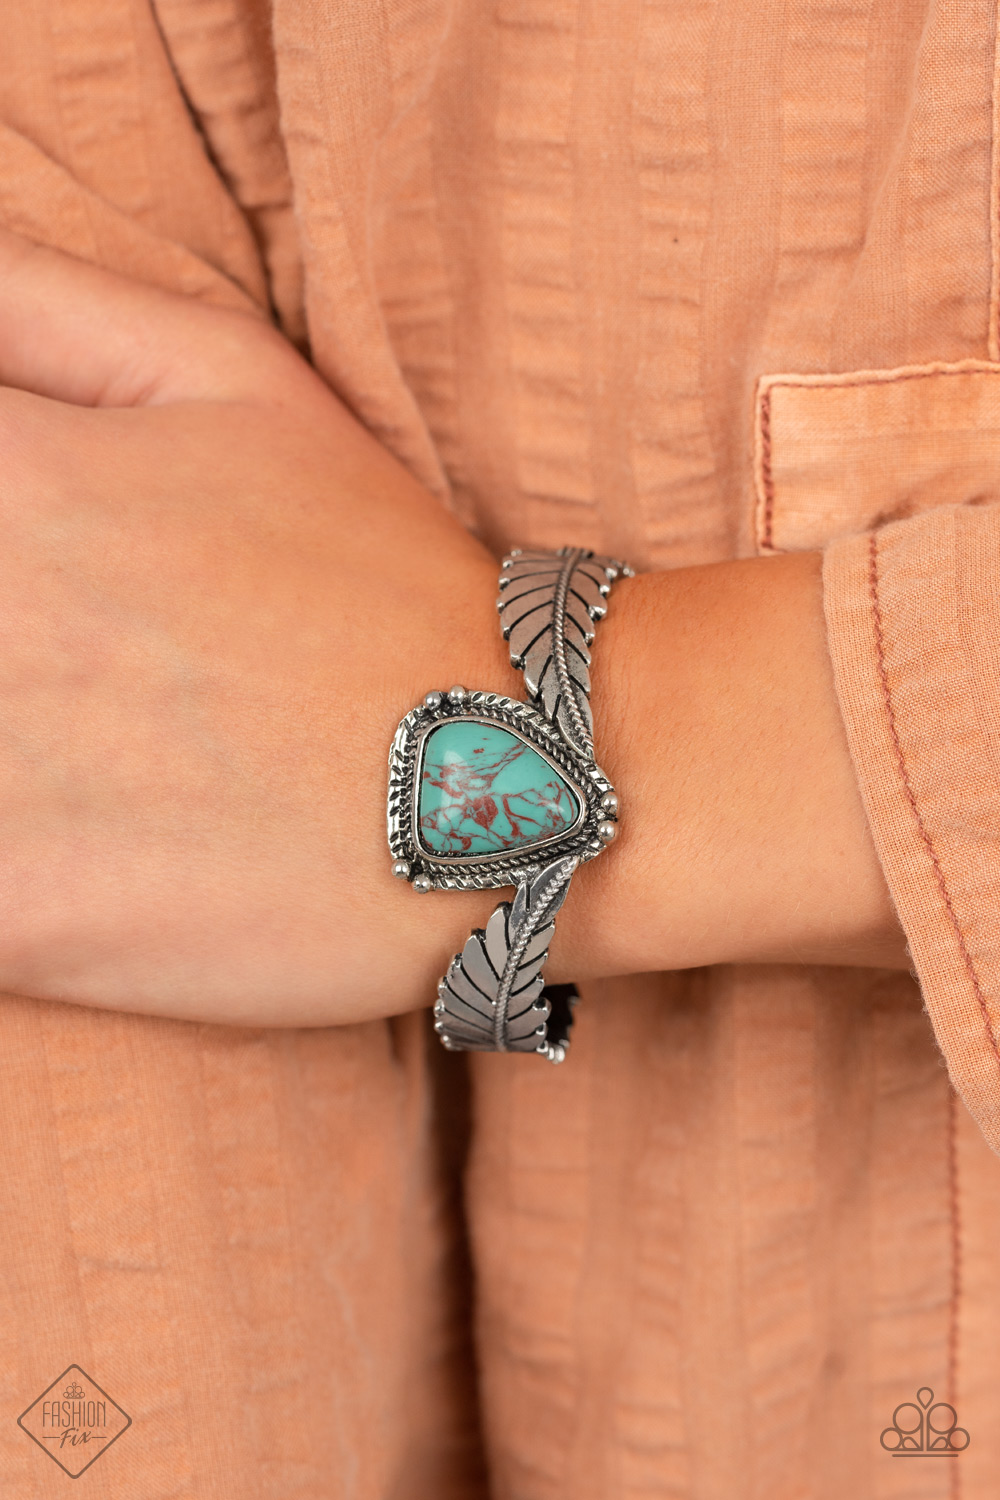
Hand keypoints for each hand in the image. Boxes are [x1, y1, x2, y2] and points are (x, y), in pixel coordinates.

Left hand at [0, 230, 905, 1030]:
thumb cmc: (378, 582)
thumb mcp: (235, 379)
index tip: (37, 563)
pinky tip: (75, 835)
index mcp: (4, 479)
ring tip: (83, 739)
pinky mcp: (13, 919)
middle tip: (70, 663)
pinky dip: (2, 867)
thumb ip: (42, 300)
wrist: (510, 787)